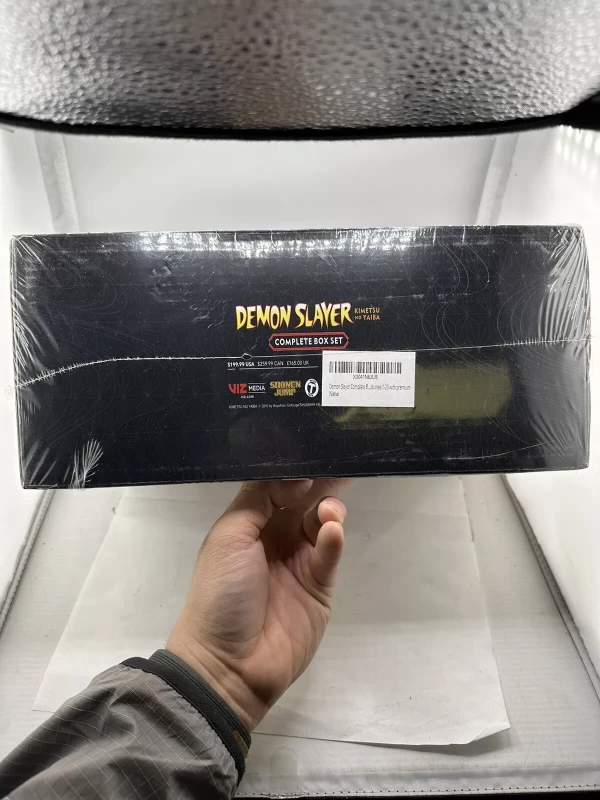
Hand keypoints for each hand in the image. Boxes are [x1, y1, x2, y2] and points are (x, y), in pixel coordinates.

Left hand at [167, 478, 348, 729]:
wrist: (229, 663)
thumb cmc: (220, 592)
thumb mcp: (229, 536)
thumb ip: (259, 498)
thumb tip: (295, 475)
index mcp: (249, 524)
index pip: (276, 486)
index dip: (292, 470)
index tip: (309, 453)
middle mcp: (275, 538)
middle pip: (304, 500)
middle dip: (321, 481)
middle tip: (341, 461)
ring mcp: (300, 562)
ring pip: (322, 522)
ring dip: (328, 509)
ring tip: (329, 511)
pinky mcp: (320, 586)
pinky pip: (330, 553)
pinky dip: (333, 538)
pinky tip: (330, 531)